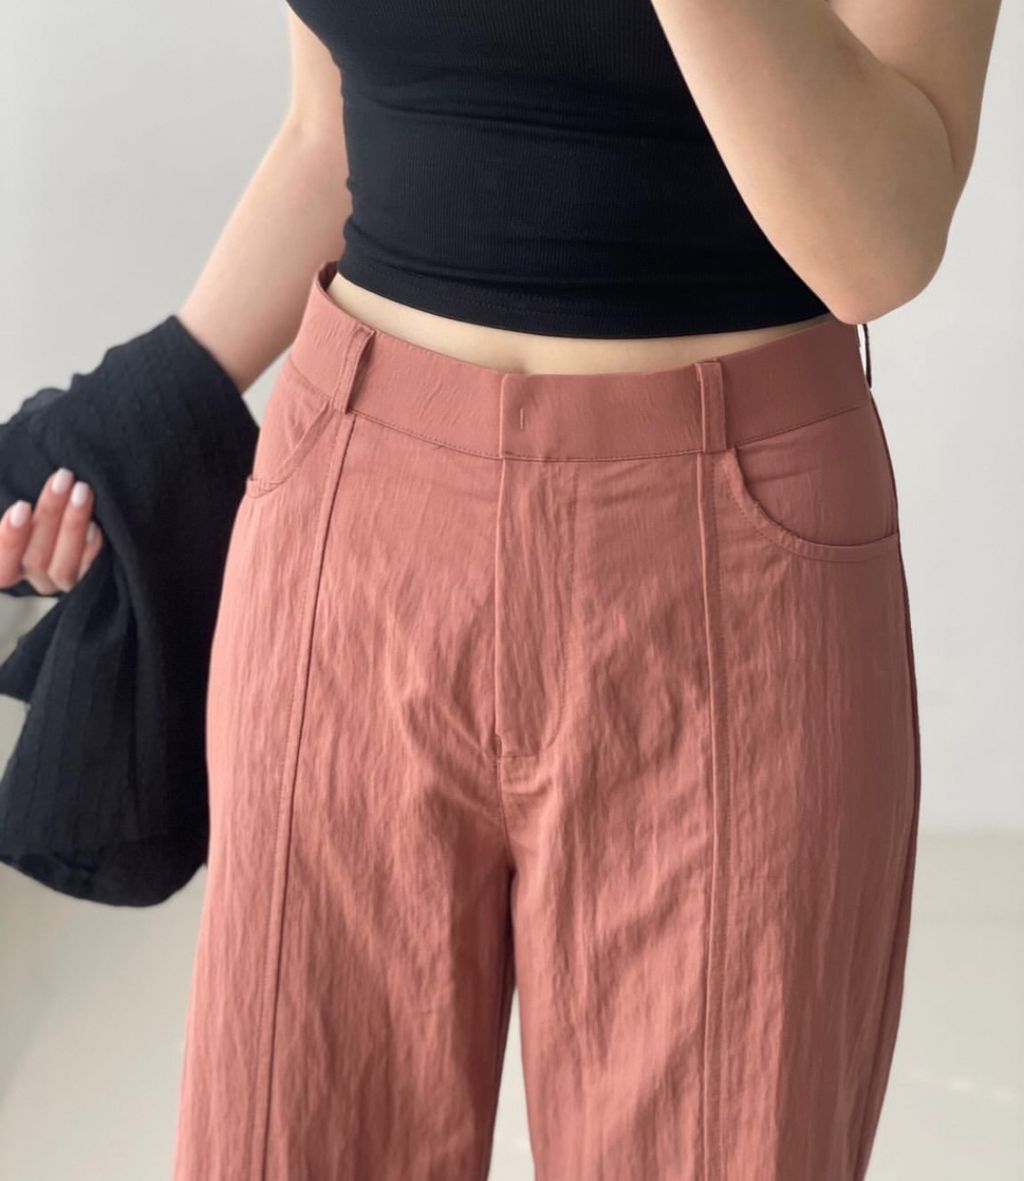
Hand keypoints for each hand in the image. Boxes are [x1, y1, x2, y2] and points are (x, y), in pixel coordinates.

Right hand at [0, 468, 104, 592]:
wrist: (72, 508)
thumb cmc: (36, 506)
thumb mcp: (24, 510)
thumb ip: (20, 513)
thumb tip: (22, 506)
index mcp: (8, 565)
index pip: (2, 567)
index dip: (10, 540)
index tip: (22, 506)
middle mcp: (33, 577)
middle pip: (35, 560)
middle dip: (49, 515)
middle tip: (64, 479)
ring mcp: (61, 582)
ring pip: (62, 569)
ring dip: (73, 527)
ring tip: (82, 491)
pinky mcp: (89, 580)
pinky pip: (89, 574)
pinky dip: (91, 550)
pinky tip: (96, 526)